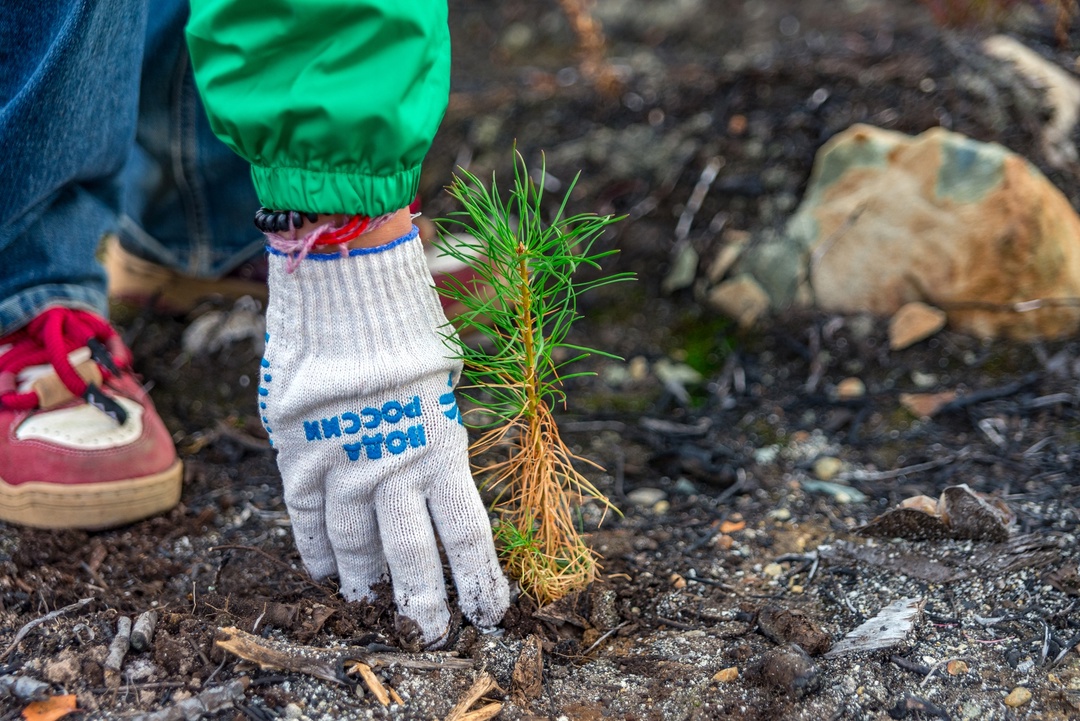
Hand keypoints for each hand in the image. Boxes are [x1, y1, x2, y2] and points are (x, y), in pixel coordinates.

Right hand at [259, 226, 509, 647]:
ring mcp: (339, 462)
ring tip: (374, 607)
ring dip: (367, 583)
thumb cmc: (410, 319)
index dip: (479, 581)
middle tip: (433, 634)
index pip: (467, 535)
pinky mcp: (296, 451)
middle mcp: (392, 465)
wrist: (344, 279)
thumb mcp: (447, 376)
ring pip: (354, 546)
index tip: (489, 613)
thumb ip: (440, 432)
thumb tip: (438, 471)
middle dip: (425, 603)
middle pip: (413, 556)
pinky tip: (324, 572)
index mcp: (442, 446)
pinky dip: (313, 549)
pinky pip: (303, 516)